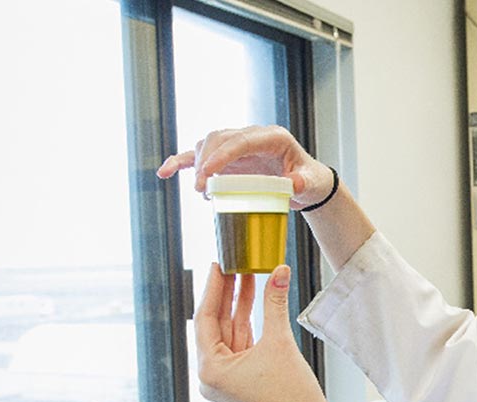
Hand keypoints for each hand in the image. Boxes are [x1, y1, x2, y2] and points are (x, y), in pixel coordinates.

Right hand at [156, 125, 334, 209]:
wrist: (306, 183)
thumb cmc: (309, 180)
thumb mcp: (311, 183)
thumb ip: (303, 182)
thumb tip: (293, 184)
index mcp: (272, 137)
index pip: (242, 140)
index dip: (223, 154)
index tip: (208, 173)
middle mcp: (251, 136)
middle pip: (220, 138)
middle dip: (207, 160)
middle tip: (202, 189)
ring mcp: (237, 145)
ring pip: (208, 144)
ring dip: (197, 163)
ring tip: (200, 190)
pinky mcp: (227, 158)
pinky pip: (200, 155)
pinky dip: (182, 162)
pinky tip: (164, 172)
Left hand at [195, 263, 349, 401]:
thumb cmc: (291, 393)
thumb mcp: (280, 341)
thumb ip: (275, 303)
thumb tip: (279, 270)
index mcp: (210, 369)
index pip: (205, 319)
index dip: (214, 289)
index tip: (219, 265)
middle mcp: (211, 375)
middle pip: (216, 324)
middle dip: (227, 294)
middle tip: (234, 264)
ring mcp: (225, 377)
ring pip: (229, 331)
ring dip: (239, 305)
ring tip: (246, 274)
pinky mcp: (239, 377)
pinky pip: (239, 342)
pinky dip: (247, 322)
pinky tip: (253, 298)